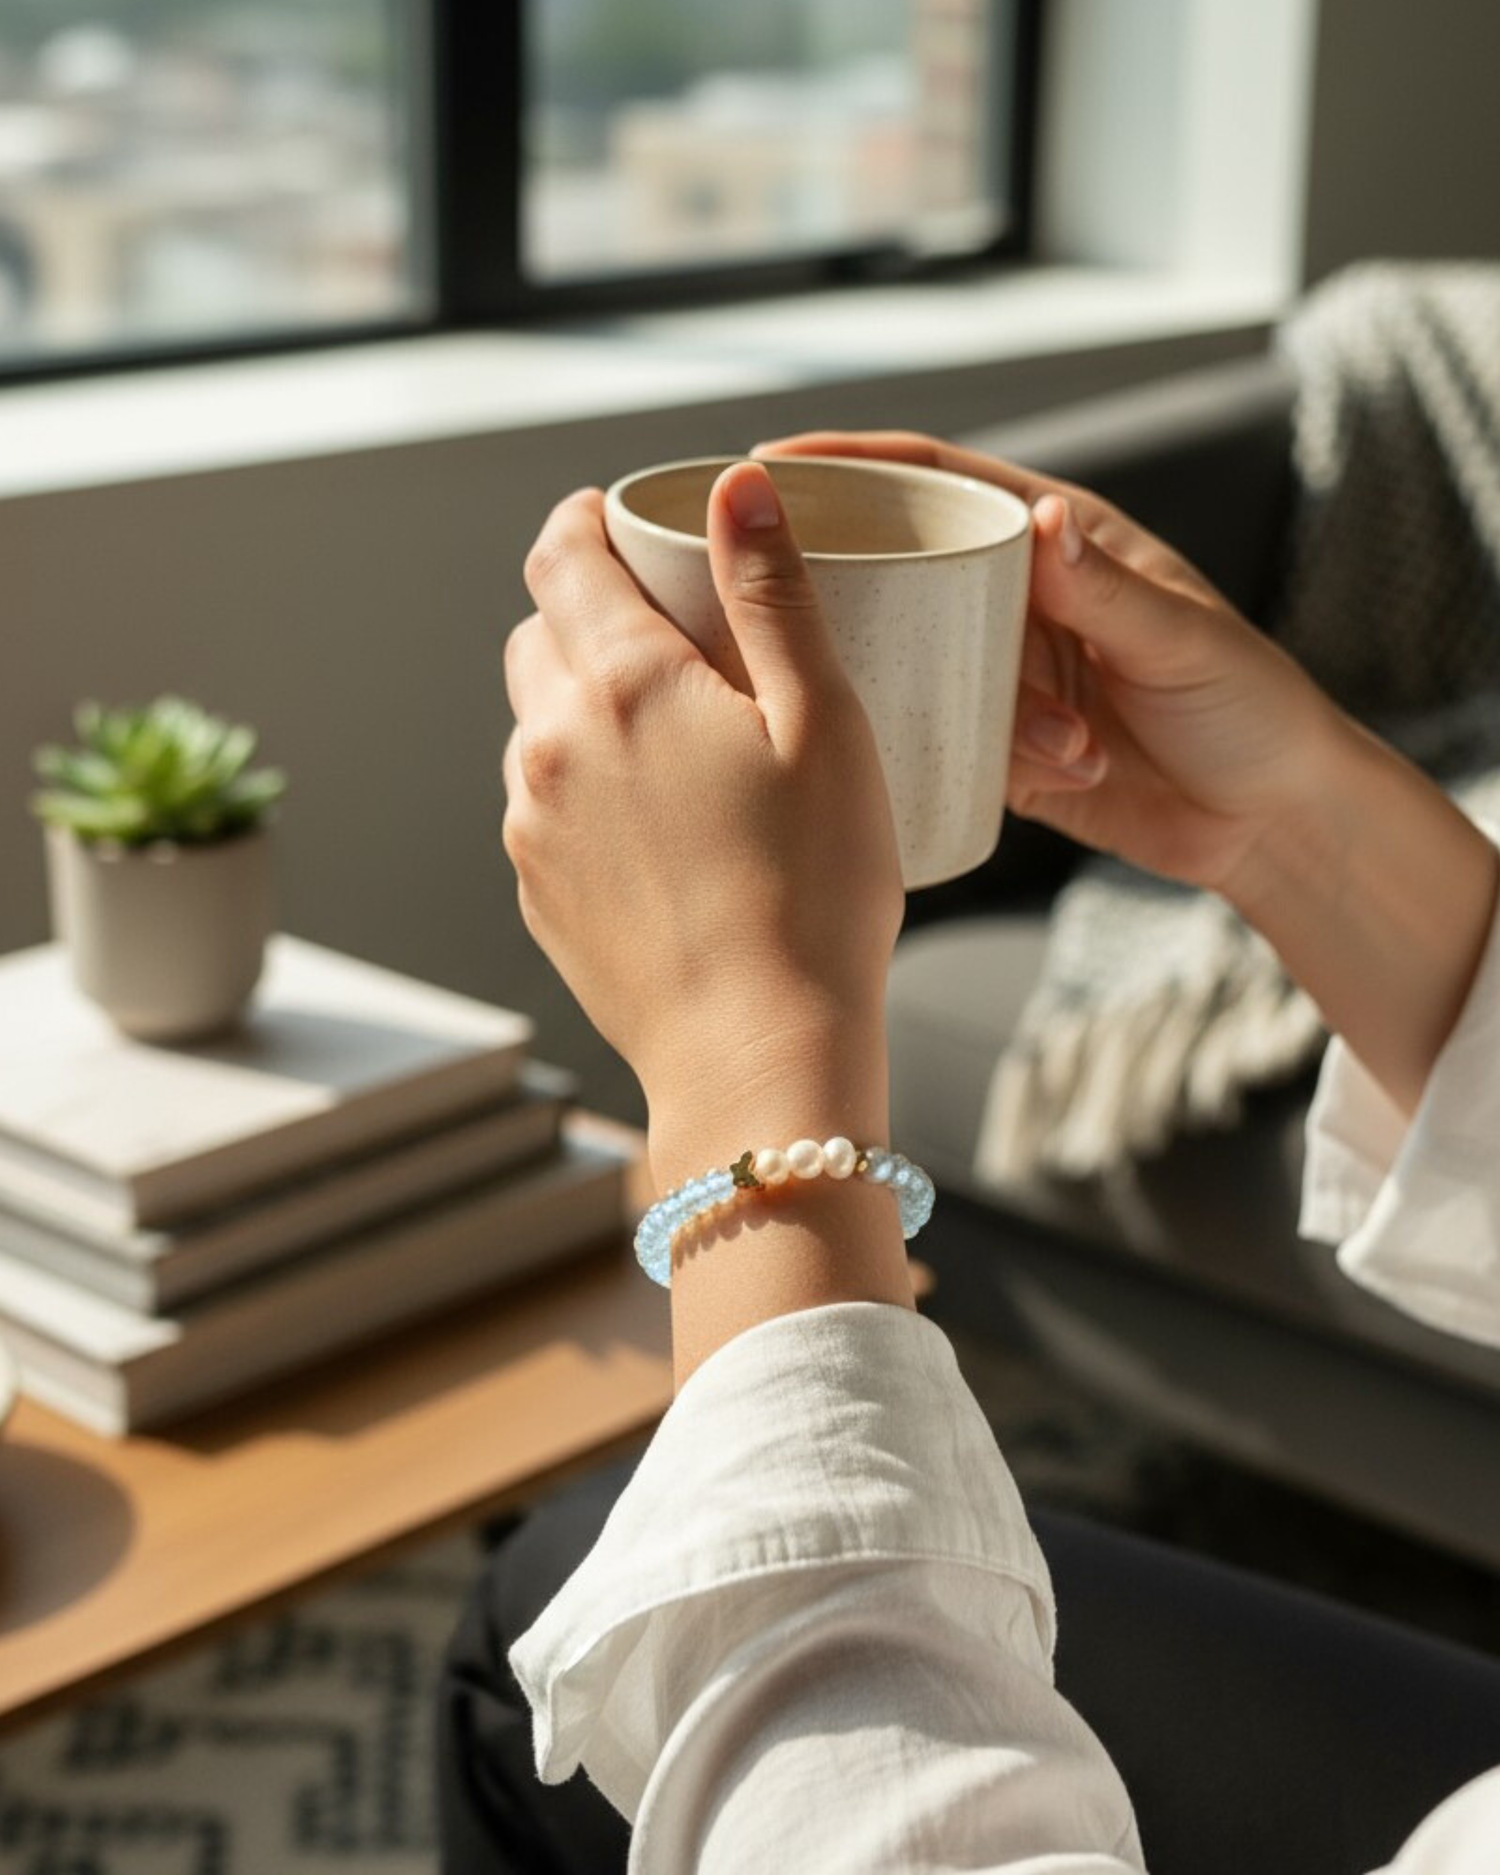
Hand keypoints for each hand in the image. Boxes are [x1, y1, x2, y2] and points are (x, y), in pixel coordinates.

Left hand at [502, 463, 903, 1190]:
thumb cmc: (814, 895)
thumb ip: (772, 594)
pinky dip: (586, 788)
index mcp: (623, 687)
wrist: (760, 1055)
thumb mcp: (825, 723)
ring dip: (587, 706)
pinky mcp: (538, 893)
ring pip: (537, 726)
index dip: (586, 520)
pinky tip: (663, 827)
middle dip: (590, 611)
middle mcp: (551, 747)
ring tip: (676, 741)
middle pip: (539, 636)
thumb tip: (736, 487)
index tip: (617, 518)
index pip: (560, 556)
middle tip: (669, 628)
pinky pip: (544, 807)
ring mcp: (532, 827)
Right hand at [754, 430, 1338, 898]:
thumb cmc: (1250, 705)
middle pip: (906, 564)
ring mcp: (1006, 673)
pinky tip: (1022, 775)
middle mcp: (1022, 598)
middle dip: (854, 580)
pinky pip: (944, 740)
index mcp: (1063, 541)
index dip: (856, 464)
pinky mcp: (1003, 747)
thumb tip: (1040, 521)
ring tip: (1060, 738)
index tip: (775, 462)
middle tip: (781, 599)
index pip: (942, 478)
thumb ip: (1104, 588)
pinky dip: (964, 758)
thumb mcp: (1180, 638)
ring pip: (919, 664)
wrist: (1270, 821)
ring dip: (955, 703)